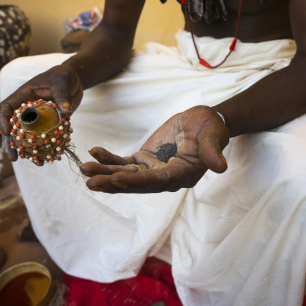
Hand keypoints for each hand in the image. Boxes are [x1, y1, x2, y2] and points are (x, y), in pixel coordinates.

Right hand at [0, 64, 82, 160]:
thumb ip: (63, 96)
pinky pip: (41, 138)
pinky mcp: (46, 124)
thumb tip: (66, 112)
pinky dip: (41, 148)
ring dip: (22, 149)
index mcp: (22, 95)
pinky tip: (42, 159)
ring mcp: (35, 118)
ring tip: (22, 161)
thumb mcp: (62, 82)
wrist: (74, 80)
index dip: (3, 120)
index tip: (8, 132)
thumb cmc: (64, 76)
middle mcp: (25, 108)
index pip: (6, 108)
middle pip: (11, 126)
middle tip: (12, 156)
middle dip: (9, 142)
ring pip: (24, 135)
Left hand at [80, 105, 229, 192]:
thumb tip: (221, 167)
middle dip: (112, 183)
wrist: (204, 122)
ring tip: (84, 169)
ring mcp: (152, 169)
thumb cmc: (211, 129)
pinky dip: (108, 158)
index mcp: (181, 176)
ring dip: (104, 173)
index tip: (116, 178)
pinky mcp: (144, 159)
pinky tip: (93, 151)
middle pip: (135, 183)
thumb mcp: (214, 136)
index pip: (156, 181)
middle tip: (90, 182)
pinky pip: (123, 162)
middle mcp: (164, 178)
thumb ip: (212, 151)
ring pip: (124, 174)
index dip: (136, 181)